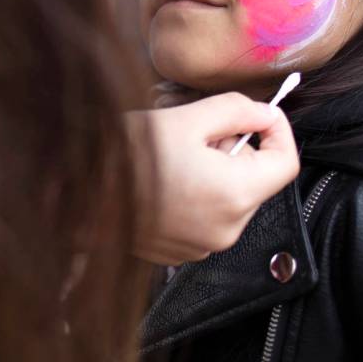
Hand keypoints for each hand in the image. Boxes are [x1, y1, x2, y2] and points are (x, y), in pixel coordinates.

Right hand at [126, 93, 298, 264]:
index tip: (261, 114)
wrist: (76, 195)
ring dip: (220, 169)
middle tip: (203, 131)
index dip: (279, 132)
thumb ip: (239, 110)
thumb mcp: (189, 117)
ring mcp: (204, 246)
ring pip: (234, 195)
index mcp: (235, 195)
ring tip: (179, 156)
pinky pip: (211, 214)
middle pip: (258, 179)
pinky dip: (203, 191)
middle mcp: (227, 229)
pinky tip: (170, 177)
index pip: (286, 163)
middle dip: (241, 148)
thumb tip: (266, 115)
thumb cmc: (128, 153)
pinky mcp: (183, 251)